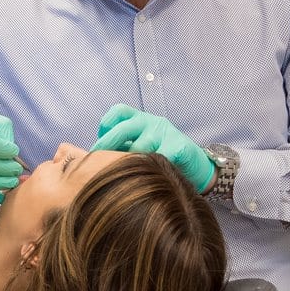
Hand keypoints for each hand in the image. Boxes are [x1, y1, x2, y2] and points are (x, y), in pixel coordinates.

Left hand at [92, 104, 215, 191]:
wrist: (197, 167)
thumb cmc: (162, 157)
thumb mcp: (141, 144)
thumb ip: (122, 145)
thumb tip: (92, 157)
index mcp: (141, 119)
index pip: (118, 112)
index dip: (105, 126)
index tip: (98, 145)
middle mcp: (152, 122)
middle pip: (123, 129)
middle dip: (107, 146)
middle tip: (96, 163)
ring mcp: (166, 133)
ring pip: (139, 147)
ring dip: (128, 163)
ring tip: (121, 176)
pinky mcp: (179, 146)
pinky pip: (159, 158)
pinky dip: (149, 169)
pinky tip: (145, 178)